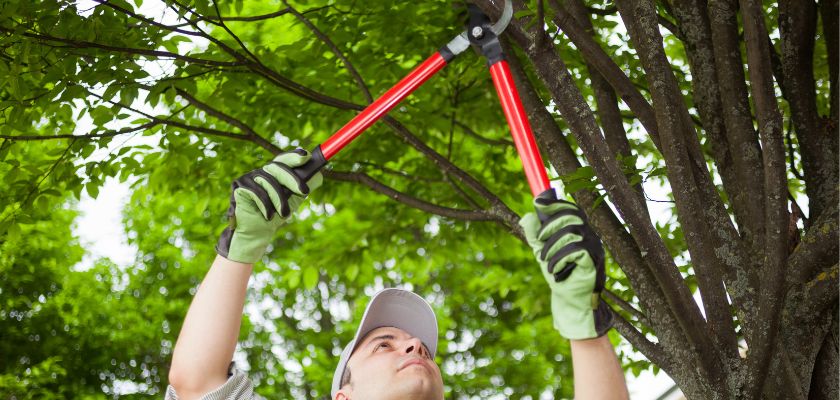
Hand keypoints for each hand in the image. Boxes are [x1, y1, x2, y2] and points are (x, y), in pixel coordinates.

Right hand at [215, 149, 322, 263]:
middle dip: (292, 179)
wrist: (258, 233)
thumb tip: (318, 175)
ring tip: (284, 215)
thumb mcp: (293, 200)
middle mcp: (261, 172)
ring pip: (268, 181)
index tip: (306, 156)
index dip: (294, 156)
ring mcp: (249, 177)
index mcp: (274, 173)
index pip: (284, 159)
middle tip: (304, 191)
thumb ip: (303, 187)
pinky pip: (256, 191)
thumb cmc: (275, 215)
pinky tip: (267, 215)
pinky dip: (265, 205)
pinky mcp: (239, 186)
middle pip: (277, 167)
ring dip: (279, 200)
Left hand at [518, 189, 612, 339]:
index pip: (571, 209)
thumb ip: (535, 235)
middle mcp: (590, 236)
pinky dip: (560, 258)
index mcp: (579, 231)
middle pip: (571, 216)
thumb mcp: (542, 252)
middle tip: (539, 241)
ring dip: (552, 246)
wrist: (569, 300)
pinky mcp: (594, 261)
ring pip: (571, 232)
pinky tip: (555, 269)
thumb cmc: (559, 275)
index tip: (538, 204)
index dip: (555, 204)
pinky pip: (576, 250)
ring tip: (545, 261)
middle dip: (550, 226)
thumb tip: (527, 216)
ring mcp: (594, 248)